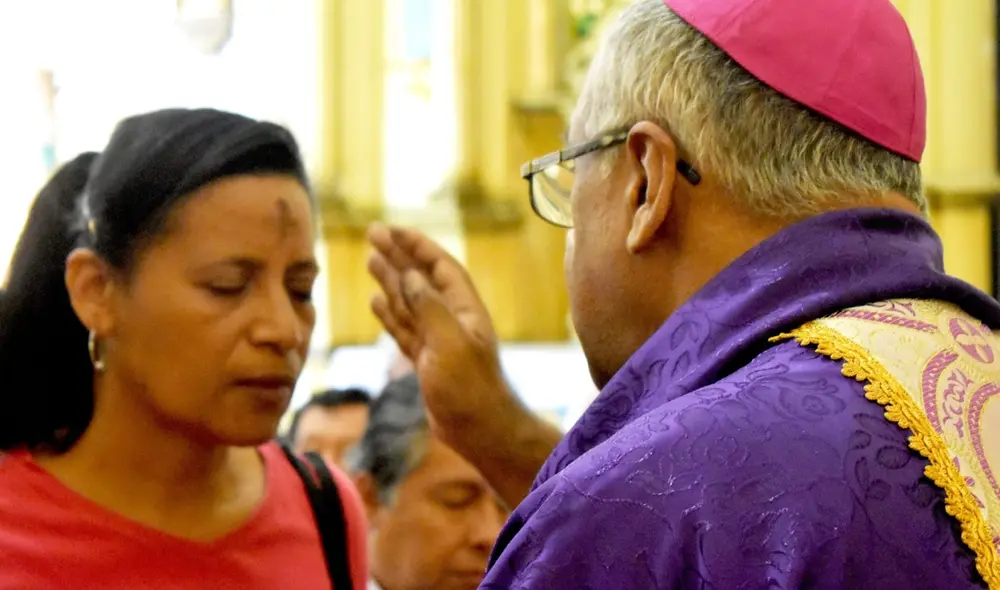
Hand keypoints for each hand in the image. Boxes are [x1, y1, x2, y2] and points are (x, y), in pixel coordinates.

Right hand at [365, 223, 509, 447]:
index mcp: (464, 309)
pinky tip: (376, 300)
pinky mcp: (426, 360)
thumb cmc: (469, 389)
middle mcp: (452, 319)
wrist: (479, 431)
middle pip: (422, 279)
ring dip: (391, 280)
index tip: (394, 229)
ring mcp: (438, 340)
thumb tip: (409, 275)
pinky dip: (390, 313)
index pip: (440, 266)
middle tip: (373, 233)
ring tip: (371, 259)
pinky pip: (404, 328)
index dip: (417, 245)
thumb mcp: (449, 343)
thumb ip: (429, 307)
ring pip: (410, 302)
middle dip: (399, 255)